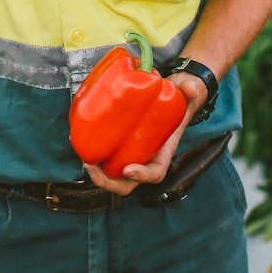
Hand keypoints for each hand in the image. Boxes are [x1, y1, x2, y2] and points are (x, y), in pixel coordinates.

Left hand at [83, 74, 208, 196]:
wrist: (167, 95)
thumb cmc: (177, 100)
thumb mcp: (188, 94)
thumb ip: (192, 92)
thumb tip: (190, 89)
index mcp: (162, 153)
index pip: (155, 174)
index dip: (142, 176)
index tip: (129, 169)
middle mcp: (144, 158)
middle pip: (127, 183)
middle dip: (108, 182)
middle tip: (92, 167)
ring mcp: (130, 153)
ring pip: (111, 174)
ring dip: (96, 173)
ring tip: (84, 157)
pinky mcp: (117, 143)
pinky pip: (104, 156)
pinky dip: (92, 153)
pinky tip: (79, 139)